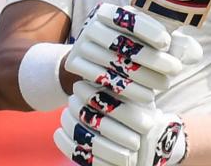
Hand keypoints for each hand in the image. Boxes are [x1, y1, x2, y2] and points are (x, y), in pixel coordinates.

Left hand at [54, 81, 187, 165]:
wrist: (152, 145)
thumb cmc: (140, 110)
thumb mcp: (137, 94)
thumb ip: (120, 81)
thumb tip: (95, 56)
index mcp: (145, 120)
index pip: (113, 105)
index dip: (92, 95)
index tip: (78, 85)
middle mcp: (138, 142)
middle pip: (99, 123)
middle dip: (80, 108)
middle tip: (70, 96)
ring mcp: (125, 160)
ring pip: (89, 141)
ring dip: (71, 124)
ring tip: (65, 112)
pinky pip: (82, 158)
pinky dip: (66, 144)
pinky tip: (58, 132)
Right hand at [64, 3, 198, 103]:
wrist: (93, 62)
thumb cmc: (134, 49)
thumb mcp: (153, 42)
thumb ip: (175, 44)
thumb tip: (193, 51)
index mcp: (110, 11)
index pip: (128, 17)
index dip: (148, 29)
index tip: (167, 42)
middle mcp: (92, 25)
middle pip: (122, 43)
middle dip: (152, 58)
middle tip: (175, 70)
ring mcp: (82, 45)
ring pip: (114, 63)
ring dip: (143, 77)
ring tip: (165, 86)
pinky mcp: (76, 65)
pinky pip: (103, 79)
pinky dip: (127, 90)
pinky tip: (148, 97)